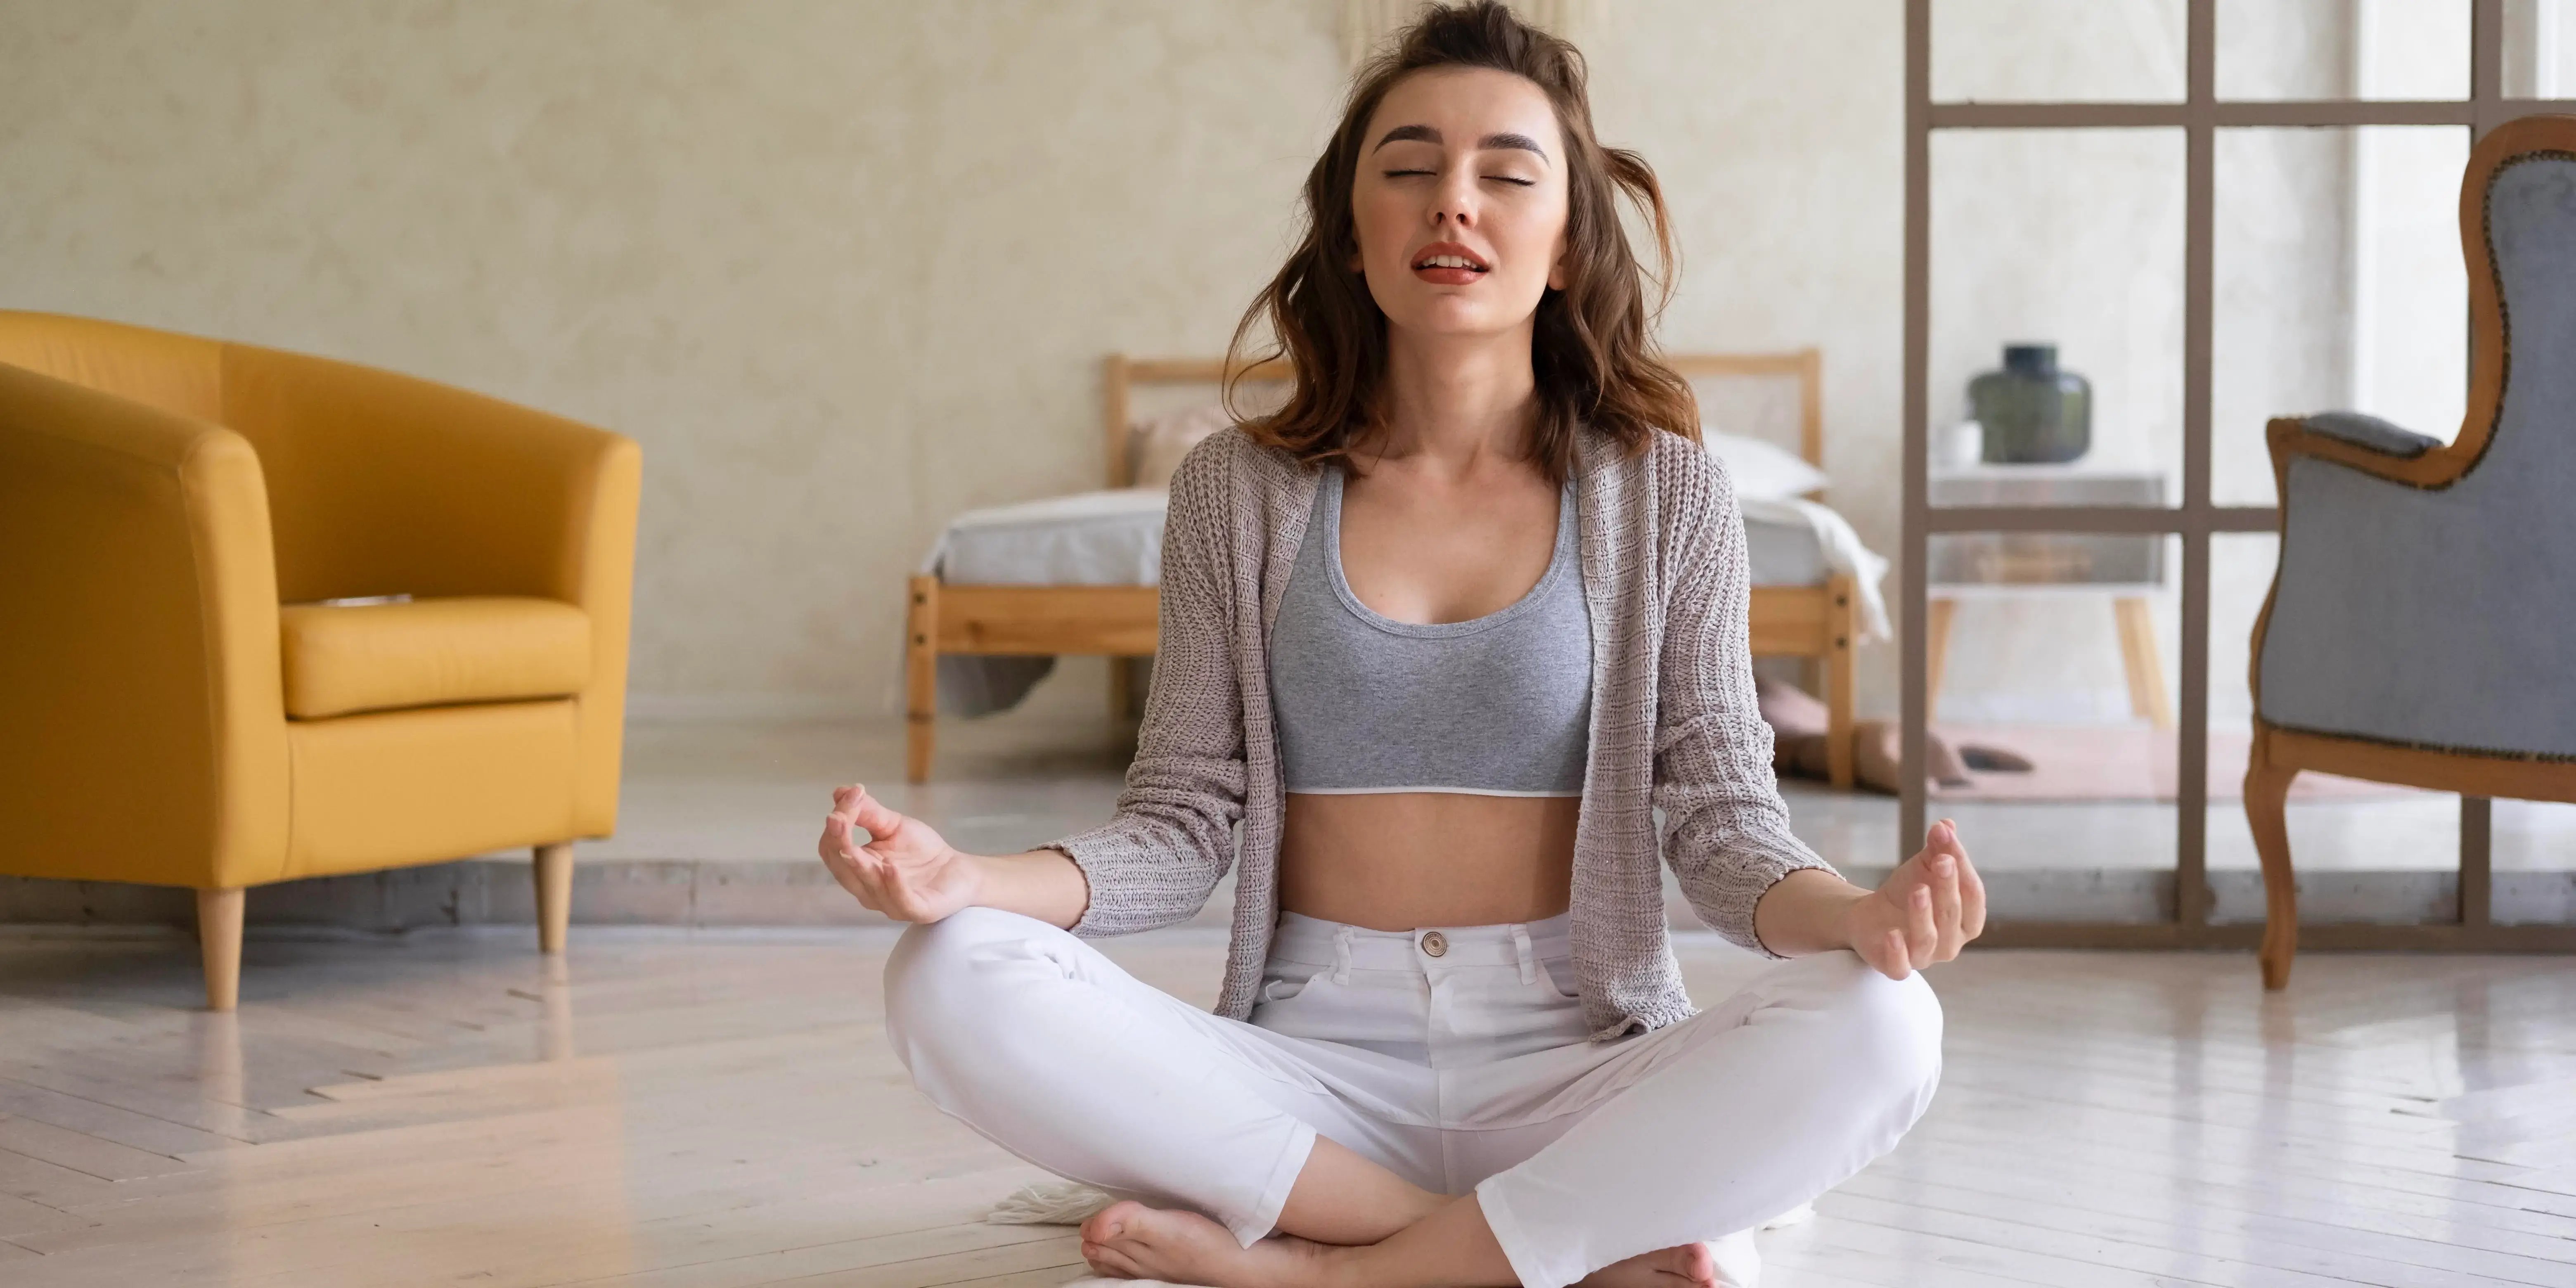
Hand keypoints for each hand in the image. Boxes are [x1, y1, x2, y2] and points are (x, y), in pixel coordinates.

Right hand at [818, 784, 979, 922]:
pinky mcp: (918, 911)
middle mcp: (868, 891)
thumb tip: (840, 791)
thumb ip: (868, 812)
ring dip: (860, 866)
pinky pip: (901, 901)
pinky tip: (890, 867)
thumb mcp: (893, 826)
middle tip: (839, 817)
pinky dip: (893, 884)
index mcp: (857, 871)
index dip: (835, 827)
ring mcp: (892, 904)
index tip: (847, 796)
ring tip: (853, 847)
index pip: (833, 851)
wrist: (958, 869)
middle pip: (843, 870)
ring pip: (868, 887)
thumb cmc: (922, 850)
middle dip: (839, 843)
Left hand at [1841, 818, 1984, 979]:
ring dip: (1925, 914)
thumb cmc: (1907, 893)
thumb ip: (1937, 849)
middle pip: (1954, 916)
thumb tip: (1946, 824)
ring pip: (1930, 940)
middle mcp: (1951, 943)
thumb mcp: (1922, 868)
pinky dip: (1897, 952)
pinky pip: (1901, 967)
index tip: (1948, 841)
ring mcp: (1924, 957)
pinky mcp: (1896, 967)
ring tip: (1918, 890)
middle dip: (1949, 887)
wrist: (1870, 917)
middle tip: (1941, 860)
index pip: (1973, 895)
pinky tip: (1891, 934)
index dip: (1964, 868)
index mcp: (1966, 919)